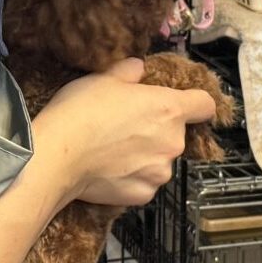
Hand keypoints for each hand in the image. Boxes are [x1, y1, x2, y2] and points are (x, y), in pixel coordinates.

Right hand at [34, 60, 216, 209]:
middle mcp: (173, 142)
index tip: (185, 106)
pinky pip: (145, 183)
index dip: (196, 103)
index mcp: (169, 109)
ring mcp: (160, 172)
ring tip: (114, 151)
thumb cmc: (80, 112)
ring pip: (160, 161)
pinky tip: (109, 170)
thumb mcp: (103, 78)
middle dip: (157, 131)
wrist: (57, 155)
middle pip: (177, 135)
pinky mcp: (144, 194)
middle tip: (126, 128)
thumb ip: (129, 71)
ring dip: (146, 156)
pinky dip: (132, 178)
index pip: (204, 105)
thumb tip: (138, 68)